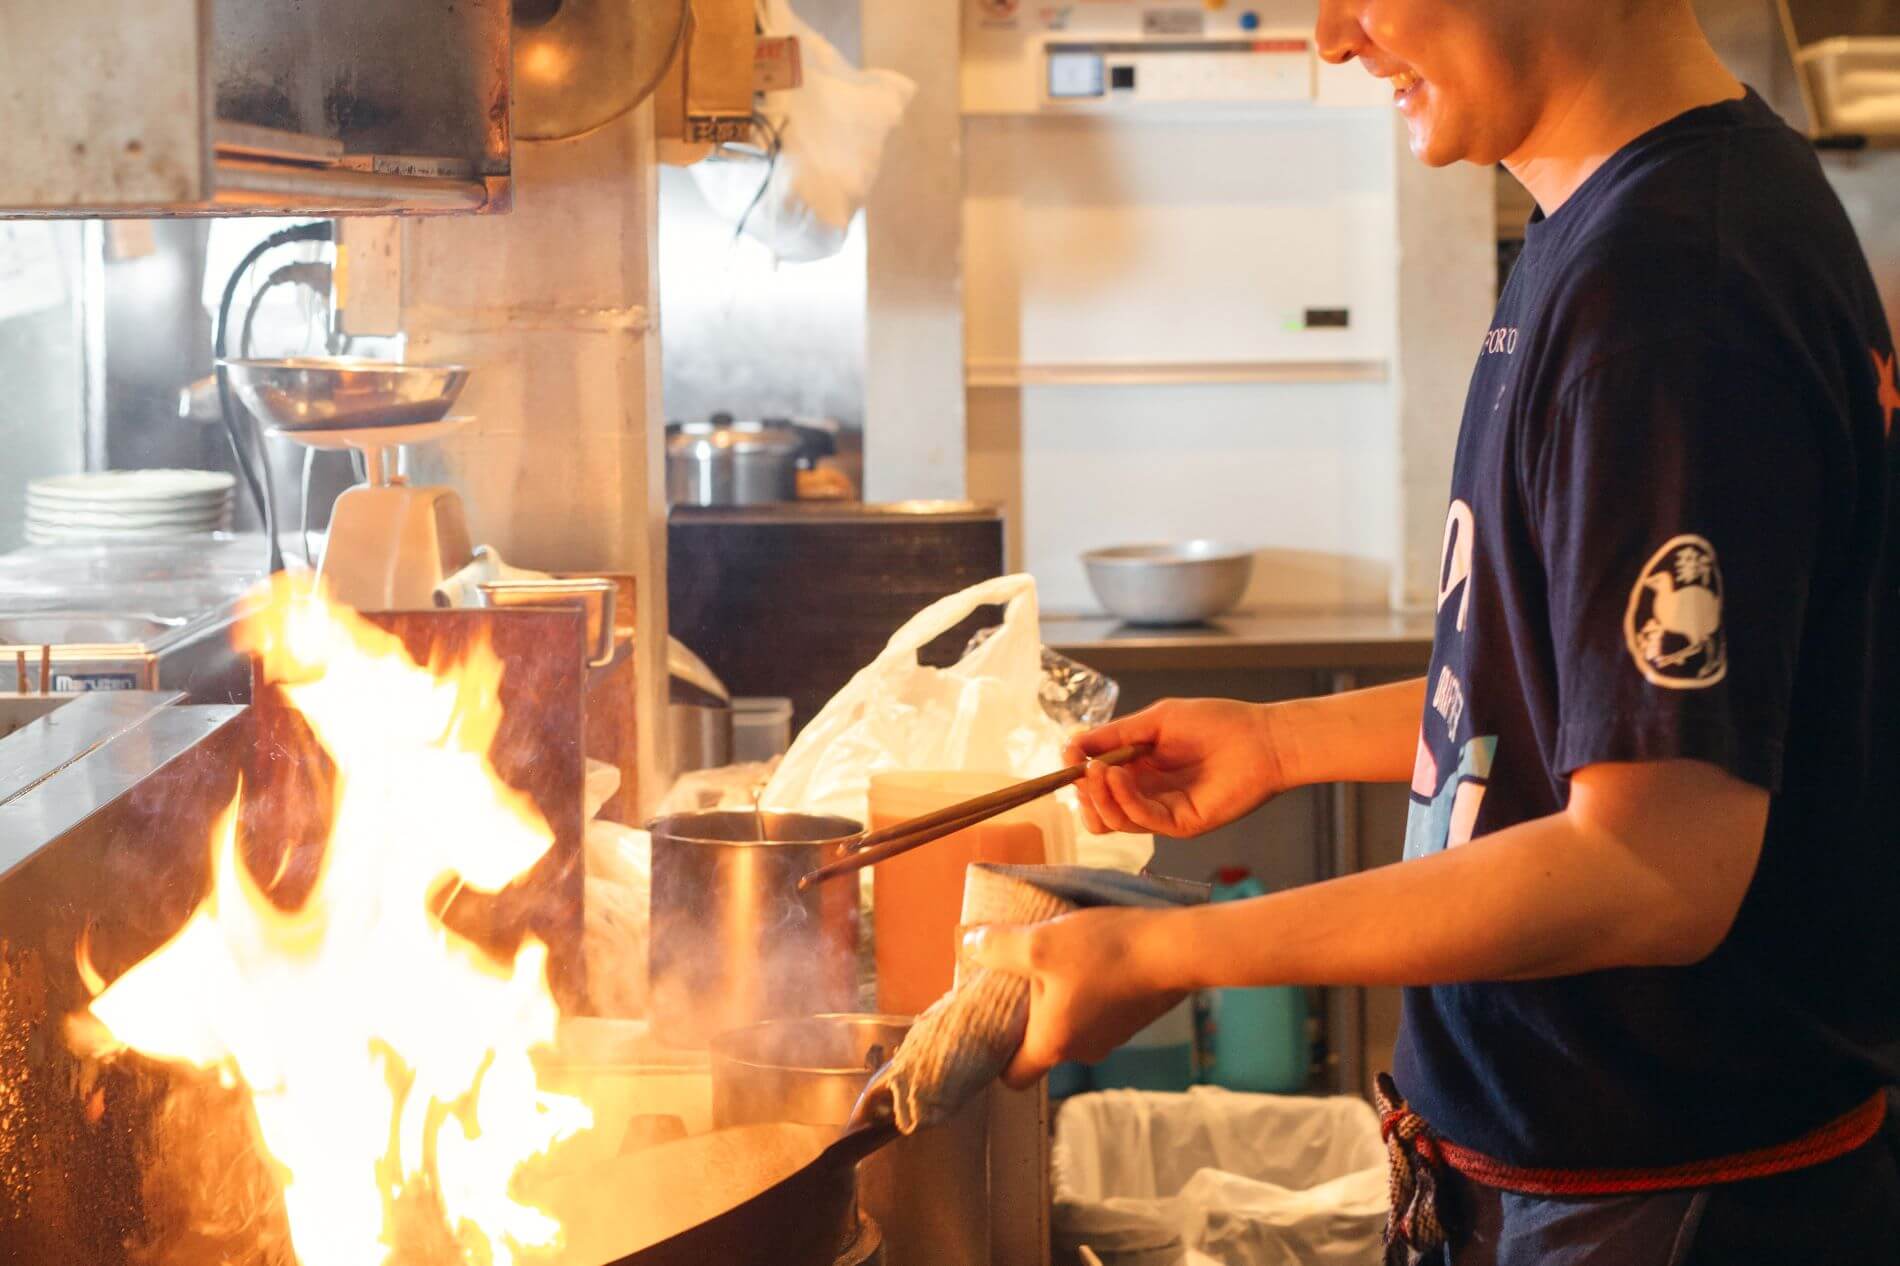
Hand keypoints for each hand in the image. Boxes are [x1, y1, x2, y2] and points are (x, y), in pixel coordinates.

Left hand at [962, 907, 1183, 1089]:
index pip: (1013, 1077)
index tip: (991, 1023)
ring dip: (1059, 996)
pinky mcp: (1133, 1018)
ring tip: (1056, 958)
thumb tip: (970, 945)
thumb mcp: (1040, 942)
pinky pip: (1096, 1011)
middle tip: (1017, 975)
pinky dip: (1088, 989)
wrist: (1175, 949)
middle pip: (1040, 1045)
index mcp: (1054, 1045)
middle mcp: (1083, 1052)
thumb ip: (999, 947)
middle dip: (1027, 1013)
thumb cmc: (1104, 951)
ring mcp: (1112, 1037)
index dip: (996, 1056)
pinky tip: (1091, 956)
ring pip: (1069, 1024)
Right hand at [1067, 698, 1291, 836]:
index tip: (1069, 757)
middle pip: (1099, 812)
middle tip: (1083, 773)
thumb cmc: (1215, 723)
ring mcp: (1163, 813)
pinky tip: (1119, 776)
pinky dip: (1123, 800)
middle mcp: (1147, 795)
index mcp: (1138, 770)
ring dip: (1100, 797)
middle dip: (1085, 795)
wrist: (1262, 738)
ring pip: (1115, 821)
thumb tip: (1070, 745)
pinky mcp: (1181, 824)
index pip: (1096, 786)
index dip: (1079, 775)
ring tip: (1099, 771)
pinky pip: (1142, 820)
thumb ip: (1114, 735)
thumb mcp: (1155, 721)